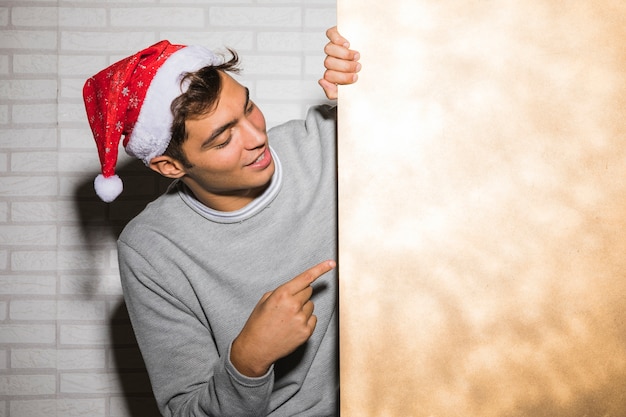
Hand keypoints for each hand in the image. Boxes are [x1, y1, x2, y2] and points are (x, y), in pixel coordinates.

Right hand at [230, 260, 336, 376]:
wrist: (256, 348)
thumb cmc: (258, 323)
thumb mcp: (265, 301)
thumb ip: (282, 291)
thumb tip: (297, 287)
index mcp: (282, 294)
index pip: (306, 277)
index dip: (321, 269)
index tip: (332, 263)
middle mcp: (294, 305)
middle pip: (309, 290)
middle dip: (300, 294)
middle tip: (288, 304)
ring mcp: (301, 319)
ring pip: (311, 305)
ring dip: (302, 308)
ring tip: (287, 318)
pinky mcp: (306, 332)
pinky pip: (313, 318)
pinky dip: (305, 320)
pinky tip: (292, 326)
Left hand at [319, 26, 360, 99]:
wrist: (376, 55)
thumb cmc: (364, 74)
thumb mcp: (353, 88)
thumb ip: (334, 92)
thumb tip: (321, 81)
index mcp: (333, 74)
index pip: (328, 77)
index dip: (341, 78)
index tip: (355, 77)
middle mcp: (332, 60)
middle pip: (328, 63)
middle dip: (345, 66)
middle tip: (358, 66)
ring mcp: (334, 46)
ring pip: (328, 49)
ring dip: (343, 54)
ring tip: (356, 56)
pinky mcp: (336, 33)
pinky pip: (330, 34)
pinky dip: (337, 39)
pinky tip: (347, 44)